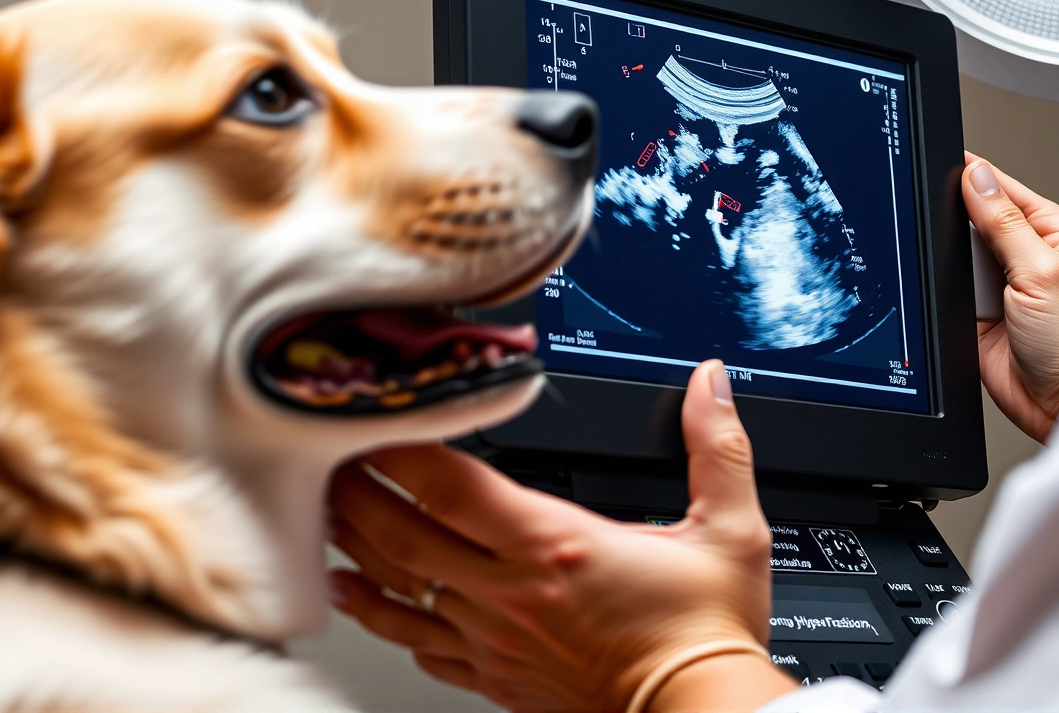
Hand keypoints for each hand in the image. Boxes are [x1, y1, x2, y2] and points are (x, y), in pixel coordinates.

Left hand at [325, 361, 795, 711]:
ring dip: (355, 549)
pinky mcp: (496, 677)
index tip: (381, 416)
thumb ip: (716, 447)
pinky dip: (380, 616)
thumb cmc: (707, 632)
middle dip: (357, 491)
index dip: (403, 447)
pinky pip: (419, 644)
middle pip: (401, 534)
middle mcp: (511, 593)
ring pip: (397, 589)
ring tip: (327, 513)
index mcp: (557, 546)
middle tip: (330, 455)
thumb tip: (711, 382)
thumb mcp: (731, 529)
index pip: (451, 485)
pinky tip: (361, 596)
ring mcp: (495, 640)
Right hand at [964, 154, 1058, 442]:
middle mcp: (1034, 265)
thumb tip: (979, 179)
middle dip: (964, 224)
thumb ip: (1007, 224)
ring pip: (965, 261)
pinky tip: (953, 295)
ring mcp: (1008, 295)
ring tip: (966, 277)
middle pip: (983, 226)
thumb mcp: (1045, 271)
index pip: (1014, 196)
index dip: (984, 180)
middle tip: (951, 225)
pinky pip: (955, 297)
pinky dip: (949, 294)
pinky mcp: (985, 324)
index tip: (953, 165)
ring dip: (958, 264)